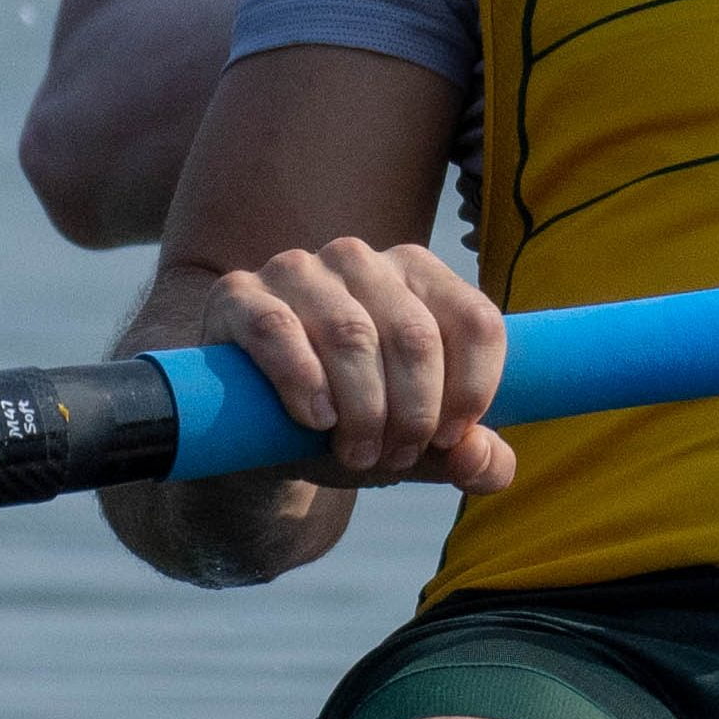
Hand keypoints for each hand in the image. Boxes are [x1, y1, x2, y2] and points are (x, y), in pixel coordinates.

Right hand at [209, 238, 517, 492]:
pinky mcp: (239, 295)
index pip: (476, 322)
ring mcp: (298, 270)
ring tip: (356, 454)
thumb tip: (479, 457)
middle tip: (394, 457)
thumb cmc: (355, 427)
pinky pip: (278, 329)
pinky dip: (303, 382)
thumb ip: (473, 458)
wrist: (260, 439)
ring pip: (352, 336)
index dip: (473, 391)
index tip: (449, 441)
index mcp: (421, 275)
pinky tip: (316, 420)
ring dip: (363, 411)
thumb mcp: (421, 448)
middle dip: (413, 414)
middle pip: (415, 337)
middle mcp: (362, 260)